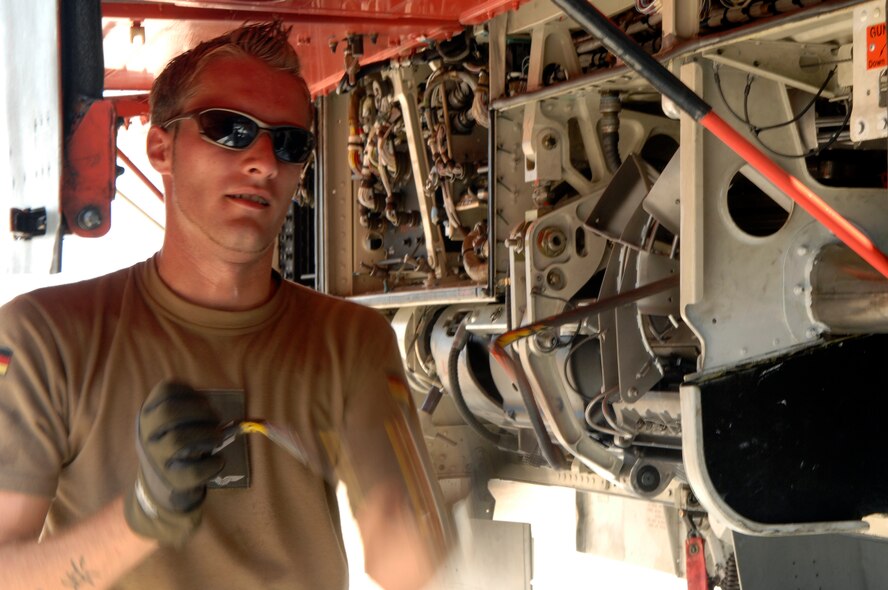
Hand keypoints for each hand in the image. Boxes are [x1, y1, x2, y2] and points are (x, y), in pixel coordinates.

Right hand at [124, 381, 223, 545]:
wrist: (160, 486)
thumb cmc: (174, 444)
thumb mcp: (171, 423)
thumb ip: (189, 410)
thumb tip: (218, 409)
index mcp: (148, 415)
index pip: (165, 391)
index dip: (190, 392)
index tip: (204, 401)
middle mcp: (147, 435)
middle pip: (169, 412)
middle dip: (200, 410)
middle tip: (216, 418)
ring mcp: (157, 458)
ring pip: (179, 439)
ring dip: (208, 434)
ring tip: (218, 437)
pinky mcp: (172, 480)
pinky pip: (193, 471)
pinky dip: (212, 464)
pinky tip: (219, 460)